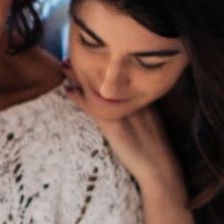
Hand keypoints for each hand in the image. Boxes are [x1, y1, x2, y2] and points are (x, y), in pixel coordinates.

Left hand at [61, 61, 181, 194]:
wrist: (159, 169)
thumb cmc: (154, 149)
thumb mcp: (148, 122)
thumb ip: (135, 109)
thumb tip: (118, 103)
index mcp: (143, 97)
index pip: (119, 75)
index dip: (103, 65)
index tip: (88, 55)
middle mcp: (133, 100)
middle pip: (108, 77)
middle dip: (89, 64)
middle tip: (71, 54)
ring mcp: (123, 111)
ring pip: (98, 88)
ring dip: (79, 76)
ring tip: (64, 65)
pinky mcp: (114, 125)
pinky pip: (93, 107)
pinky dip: (79, 98)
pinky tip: (67, 91)